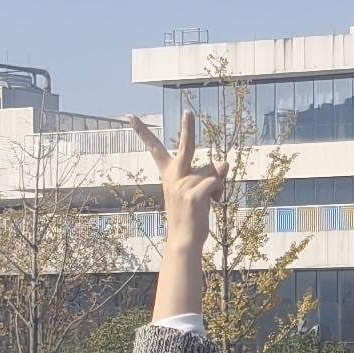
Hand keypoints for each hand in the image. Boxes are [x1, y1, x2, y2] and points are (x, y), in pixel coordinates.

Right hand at [132, 110, 225, 323]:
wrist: (184, 241)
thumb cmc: (190, 215)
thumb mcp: (198, 191)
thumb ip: (210, 175)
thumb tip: (224, 163)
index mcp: (169, 174)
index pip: (153, 148)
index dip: (141, 131)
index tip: (129, 116)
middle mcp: (174, 176)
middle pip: (186, 146)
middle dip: (188, 128)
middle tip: (188, 111)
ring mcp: (183, 185)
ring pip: (213, 170)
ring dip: (218, 184)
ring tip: (209, 200)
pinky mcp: (194, 195)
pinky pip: (216, 182)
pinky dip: (220, 192)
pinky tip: (213, 204)